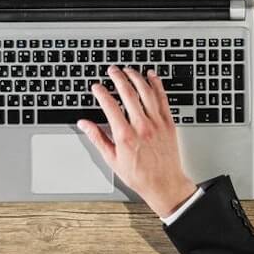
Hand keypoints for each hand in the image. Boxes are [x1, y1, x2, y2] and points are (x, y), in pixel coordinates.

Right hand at [78, 66, 196, 217]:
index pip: (110, 105)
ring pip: (146, 92)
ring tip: (128, 70)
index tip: (96, 87)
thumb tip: (84, 124)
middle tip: (112, 70)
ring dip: (136, 77)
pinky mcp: (168, 123)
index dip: (101, 92)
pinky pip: (163, 98)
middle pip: (128, 93)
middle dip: (118, 78)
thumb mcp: (112, 160)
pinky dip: (157, 85)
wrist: (164, 183)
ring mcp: (157, 123)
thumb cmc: (139, 175)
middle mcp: (141, 126)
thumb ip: (97, 138)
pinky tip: (151, 76)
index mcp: (125, 135)